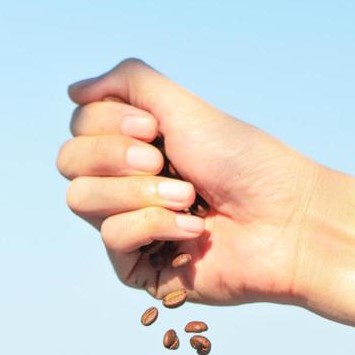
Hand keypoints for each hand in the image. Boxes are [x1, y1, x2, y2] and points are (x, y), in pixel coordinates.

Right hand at [57, 58, 320, 306]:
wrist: (286, 220)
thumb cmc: (246, 164)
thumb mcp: (182, 107)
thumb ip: (127, 83)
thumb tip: (74, 90)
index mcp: (136, 147)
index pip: (79, 129)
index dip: (108, 123)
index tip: (156, 130)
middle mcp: (127, 188)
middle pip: (69, 163)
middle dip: (115, 155)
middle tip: (162, 161)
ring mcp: (132, 231)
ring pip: (82, 200)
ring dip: (136, 192)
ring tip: (187, 197)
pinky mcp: (140, 271)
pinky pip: (112, 239)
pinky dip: (153, 225)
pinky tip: (193, 230)